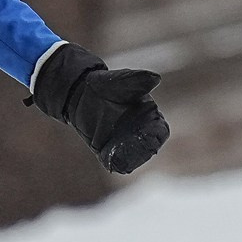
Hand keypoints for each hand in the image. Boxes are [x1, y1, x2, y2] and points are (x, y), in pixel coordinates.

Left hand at [30, 43, 170, 174]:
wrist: (82, 93)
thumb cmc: (107, 84)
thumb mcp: (121, 80)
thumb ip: (137, 80)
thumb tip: (155, 78)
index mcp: (150, 116)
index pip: (160, 132)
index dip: (156, 135)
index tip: (147, 133)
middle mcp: (140, 132)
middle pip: (147, 149)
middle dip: (140, 150)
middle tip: (127, 143)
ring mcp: (124, 143)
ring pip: (132, 159)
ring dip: (126, 157)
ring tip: (116, 149)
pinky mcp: (108, 150)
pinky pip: (115, 163)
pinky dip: (113, 162)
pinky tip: (105, 154)